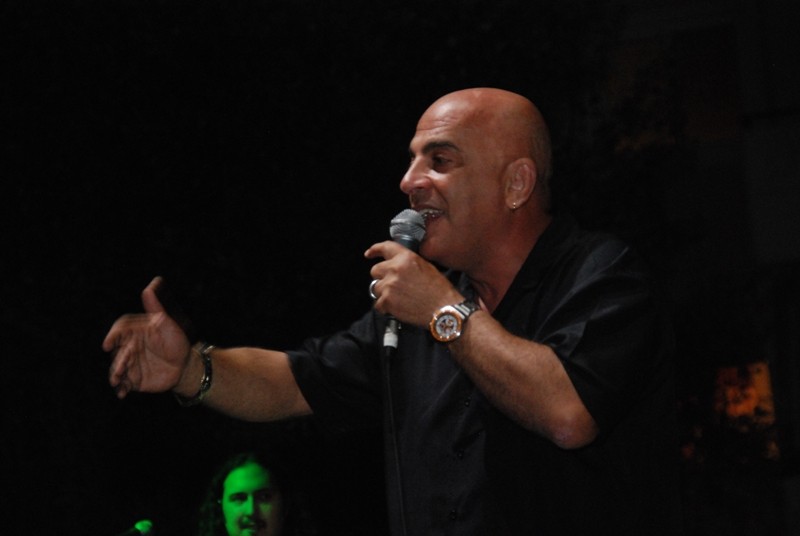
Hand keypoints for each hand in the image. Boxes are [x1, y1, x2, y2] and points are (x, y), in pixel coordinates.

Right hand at [103, 276, 191, 398]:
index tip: (109, 343)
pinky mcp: (133, 378)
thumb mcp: (169, 324)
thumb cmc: (177, 341)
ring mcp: (130, 363)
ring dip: (115, 374)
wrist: (185, 364)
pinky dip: (121, 389)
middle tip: (120, 368)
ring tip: (117, 381)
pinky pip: (124, 384)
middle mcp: (129, 347)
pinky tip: (122, 394)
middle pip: (117, 352)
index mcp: (136, 332)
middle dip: (117, 360)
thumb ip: (157, 308)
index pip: (120, 331)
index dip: (113, 336)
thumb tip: (150, 287)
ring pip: (117, 368)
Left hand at [364, 241, 462, 325]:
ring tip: (399, 299)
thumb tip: (396, 266)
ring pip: (375, 288)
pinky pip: (378, 304)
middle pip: (375, 271)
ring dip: (384, 293)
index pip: (385, 248)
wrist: (443, 309)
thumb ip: (407, 263)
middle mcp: (395, 269)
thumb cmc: (439, 290)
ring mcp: (389, 285)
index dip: (374, 250)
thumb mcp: (426, 267)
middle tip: (393, 285)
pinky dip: (385, 308)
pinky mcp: (387, 301)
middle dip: (382, 278)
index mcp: (405, 258)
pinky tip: (398, 308)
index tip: (369, 254)